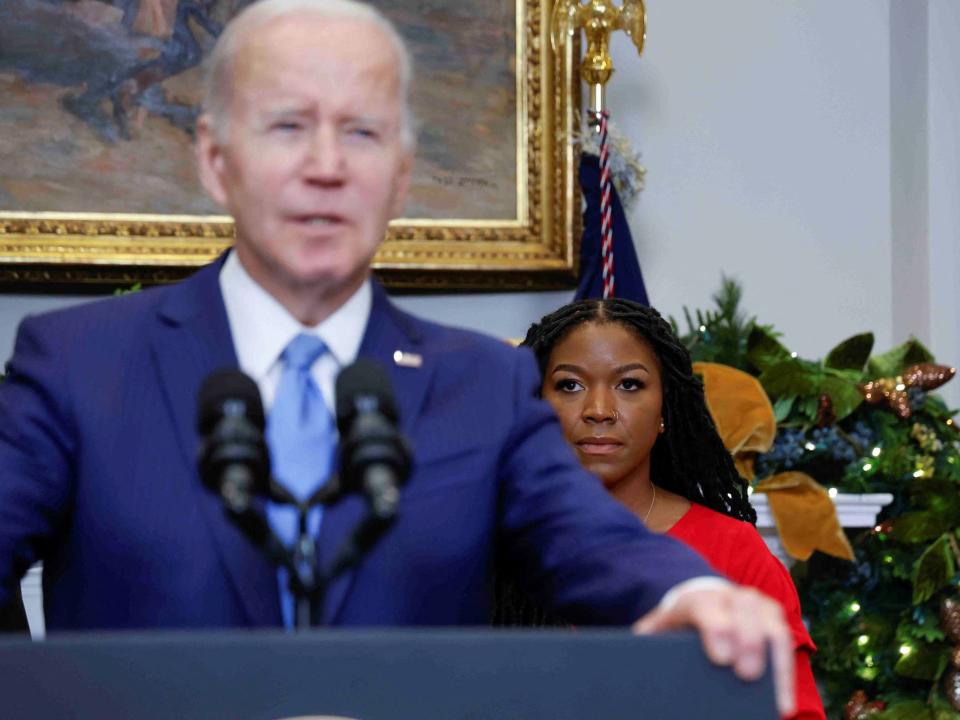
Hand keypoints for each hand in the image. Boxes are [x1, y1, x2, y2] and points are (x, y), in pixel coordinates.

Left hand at [633, 585, 794, 717]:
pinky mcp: (772, 616)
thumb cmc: (679, 623)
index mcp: (697, 598)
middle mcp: (729, 596)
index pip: (708, 608)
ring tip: (773, 699)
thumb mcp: (660, 626)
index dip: (717, 630)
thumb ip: (649, 637)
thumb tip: (634, 654)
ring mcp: (754, 603)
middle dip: (749, 642)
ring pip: (771, 620)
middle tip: (746, 676)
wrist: (700, 600)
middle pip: (745, 610)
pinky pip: (785, 640)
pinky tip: (782, 701)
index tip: (721, 659)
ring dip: (774, 658)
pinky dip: (785, 671)